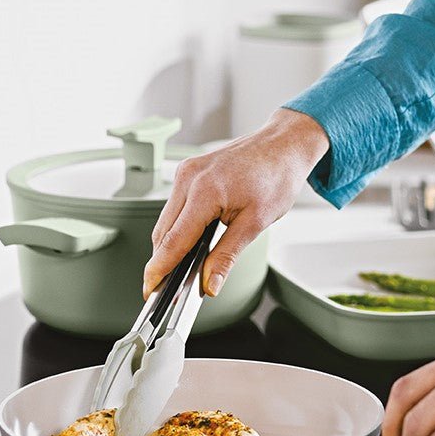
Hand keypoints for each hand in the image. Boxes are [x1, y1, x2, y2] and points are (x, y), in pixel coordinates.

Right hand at [143, 109, 329, 297]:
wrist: (284, 145)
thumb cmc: (276, 176)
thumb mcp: (255, 223)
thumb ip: (227, 255)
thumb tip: (211, 284)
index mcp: (205, 191)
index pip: (173, 241)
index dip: (159, 269)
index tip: (150, 289)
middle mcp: (189, 178)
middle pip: (163, 232)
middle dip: (162, 262)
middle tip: (165, 289)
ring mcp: (187, 172)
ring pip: (166, 219)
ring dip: (169, 245)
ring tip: (178, 270)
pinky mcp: (190, 171)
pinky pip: (175, 205)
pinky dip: (178, 227)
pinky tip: (188, 242)